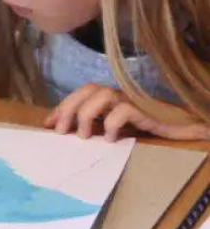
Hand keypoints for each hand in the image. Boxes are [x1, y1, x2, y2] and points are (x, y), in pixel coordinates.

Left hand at [43, 83, 208, 140]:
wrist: (180, 127)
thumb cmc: (145, 128)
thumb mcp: (114, 128)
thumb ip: (95, 126)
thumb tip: (67, 133)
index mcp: (108, 97)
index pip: (79, 94)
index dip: (62, 107)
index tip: (48, 124)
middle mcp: (118, 94)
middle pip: (87, 89)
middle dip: (68, 109)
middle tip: (60, 131)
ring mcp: (131, 100)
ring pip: (102, 95)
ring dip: (86, 115)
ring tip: (83, 136)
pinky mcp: (145, 110)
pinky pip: (123, 111)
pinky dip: (112, 124)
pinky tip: (111, 139)